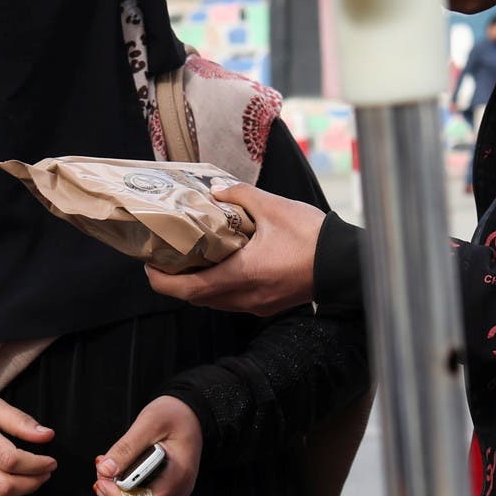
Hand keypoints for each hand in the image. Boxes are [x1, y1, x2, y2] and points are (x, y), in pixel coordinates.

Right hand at [0, 390, 56, 495]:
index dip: (37, 465)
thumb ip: (19, 421)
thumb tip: (47, 436)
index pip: (11, 460)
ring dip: (20, 494)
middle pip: (5, 486)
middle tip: (45, 473)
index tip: (50, 461)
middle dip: (33, 483)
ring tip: (30, 479)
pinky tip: (10, 487)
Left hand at [94, 396, 202, 495]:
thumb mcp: (149, 422)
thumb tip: (105, 470)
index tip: (102, 478)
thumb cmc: (176, 414)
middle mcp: (179, 489)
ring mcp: (175, 492)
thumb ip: (127, 447)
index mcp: (178, 474)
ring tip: (105, 477)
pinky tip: (115, 480)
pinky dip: (126, 495)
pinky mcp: (167, 490)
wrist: (192, 414)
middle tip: (101, 478)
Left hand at [144, 184, 323, 317]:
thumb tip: (216, 190)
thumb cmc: (311, 237)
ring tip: (190, 263)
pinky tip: (222, 267)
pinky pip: (234, 301)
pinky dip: (220, 288)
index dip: (163, 282)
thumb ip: (239, 196)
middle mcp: (246, 297)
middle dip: (176, 284)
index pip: (190, 291)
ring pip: (216, 303)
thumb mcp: (273, 207)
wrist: (345, 263)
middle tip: (165, 261)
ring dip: (199, 287)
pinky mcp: (269, 305)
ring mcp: (258, 305)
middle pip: (198, 300)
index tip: (150, 267)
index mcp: (242, 275)